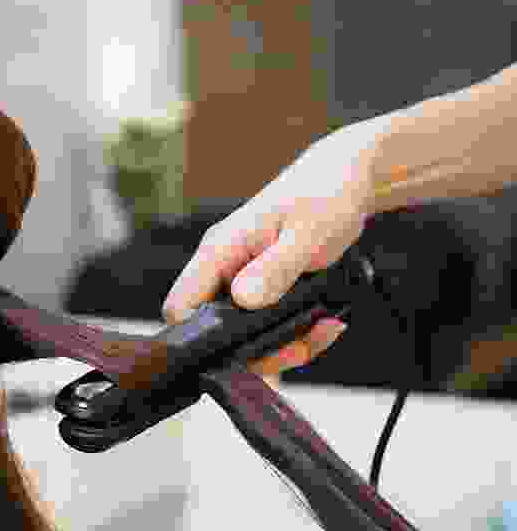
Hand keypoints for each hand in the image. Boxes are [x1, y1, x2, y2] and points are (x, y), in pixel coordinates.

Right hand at [162, 121, 383, 377]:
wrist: (348, 179)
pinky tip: (325, 322)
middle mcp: (224, 270)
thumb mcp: (306, 233)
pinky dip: (297, 334)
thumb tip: (244, 300)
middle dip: (259, 351)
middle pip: (216, 332)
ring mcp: (242, 282)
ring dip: (285, 344)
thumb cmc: (324, 194)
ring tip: (324, 329)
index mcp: (219, 250)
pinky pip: (269, 326)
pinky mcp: (263, 291)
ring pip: (247, 336)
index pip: (182, 306)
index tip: (239, 352)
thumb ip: (275, 267)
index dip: (197, 339)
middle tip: (299, 348)